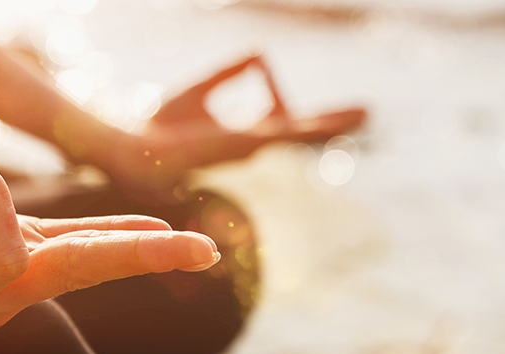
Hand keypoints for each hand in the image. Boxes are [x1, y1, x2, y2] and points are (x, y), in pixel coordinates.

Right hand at [0, 126, 219, 348]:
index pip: (0, 254)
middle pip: (77, 278)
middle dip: (138, 260)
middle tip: (202, 251)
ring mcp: (9, 282)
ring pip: (84, 263)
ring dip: (143, 251)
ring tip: (202, 247)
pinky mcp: (14, 261)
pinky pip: (72, 248)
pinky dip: (113, 237)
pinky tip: (158, 231)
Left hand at [100, 56, 364, 202]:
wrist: (138, 149)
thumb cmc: (161, 126)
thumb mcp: (202, 89)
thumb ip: (231, 72)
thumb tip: (260, 53)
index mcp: (241, 133)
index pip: (279, 117)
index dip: (277, 91)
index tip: (261, 67)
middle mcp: (251, 143)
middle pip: (301, 129)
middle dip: (331, 120)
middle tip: (366, 111)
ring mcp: (251, 145)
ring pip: (301, 131)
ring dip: (332, 122)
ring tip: (364, 112)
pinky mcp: (245, 144)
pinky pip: (286, 130)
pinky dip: (312, 125)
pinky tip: (335, 121)